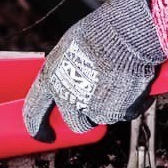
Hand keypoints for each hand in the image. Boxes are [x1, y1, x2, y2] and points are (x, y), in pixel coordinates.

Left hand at [23, 0, 165, 140]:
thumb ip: (68, 67)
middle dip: (87, 117)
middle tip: (100, 100)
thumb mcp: (72, 45)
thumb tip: (74, 75)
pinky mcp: (115, 112)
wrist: (127, 33)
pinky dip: (132, 103)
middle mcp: (67, 96)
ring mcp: (90, 107)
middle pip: (75, 123)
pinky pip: (125, 114)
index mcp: (51, 77)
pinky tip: (134, 83)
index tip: (43, 135)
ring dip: (112, 106)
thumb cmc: (101, 32)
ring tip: (120, 80)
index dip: (36, 126)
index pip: (33, 111)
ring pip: (102, 117)